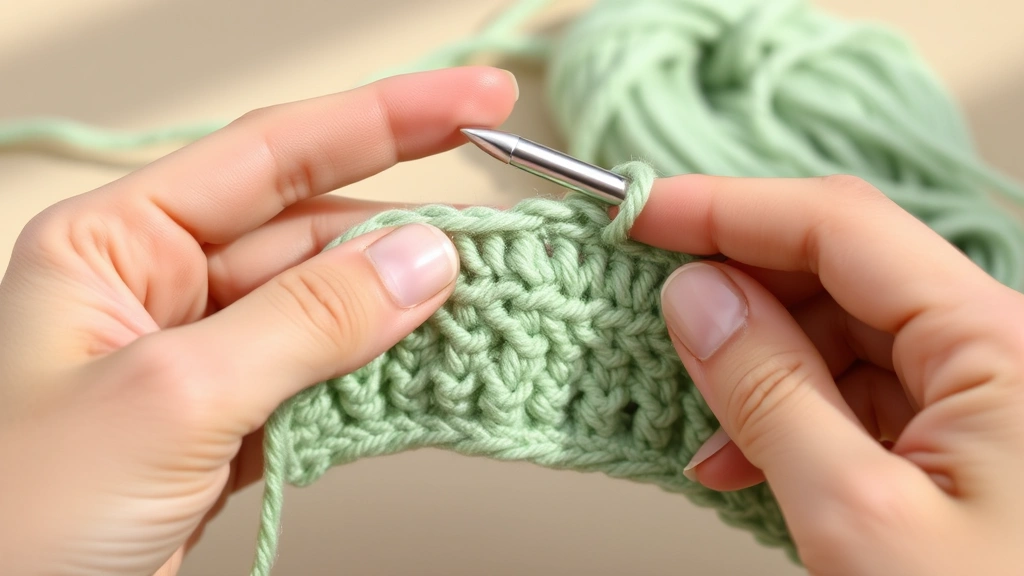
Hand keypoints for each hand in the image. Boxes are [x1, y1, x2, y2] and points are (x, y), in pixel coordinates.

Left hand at [0, 66, 516, 574]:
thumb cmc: (14, 523)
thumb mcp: (170, 398)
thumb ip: (304, 322)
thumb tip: (418, 262)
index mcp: (116, 244)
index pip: (273, 155)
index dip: (386, 119)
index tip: (475, 103)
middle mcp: (158, 290)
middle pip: (312, 232)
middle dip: (406, 231)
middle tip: (499, 234)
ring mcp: (199, 359)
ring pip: (326, 309)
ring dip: (402, 310)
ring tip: (483, 303)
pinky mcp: (228, 424)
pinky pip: (321, 377)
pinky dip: (377, 376)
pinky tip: (428, 367)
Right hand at [640, 175, 1023, 573]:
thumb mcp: (857, 519)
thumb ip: (769, 393)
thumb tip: (695, 298)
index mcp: (1003, 344)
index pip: (842, 229)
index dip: (728, 208)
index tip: (639, 213)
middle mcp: (1002, 351)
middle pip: (843, 276)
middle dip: (739, 291)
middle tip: (650, 309)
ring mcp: (986, 398)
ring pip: (845, 338)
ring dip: (759, 369)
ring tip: (703, 431)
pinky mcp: (963, 443)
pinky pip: (860, 396)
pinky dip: (791, 417)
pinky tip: (743, 459)